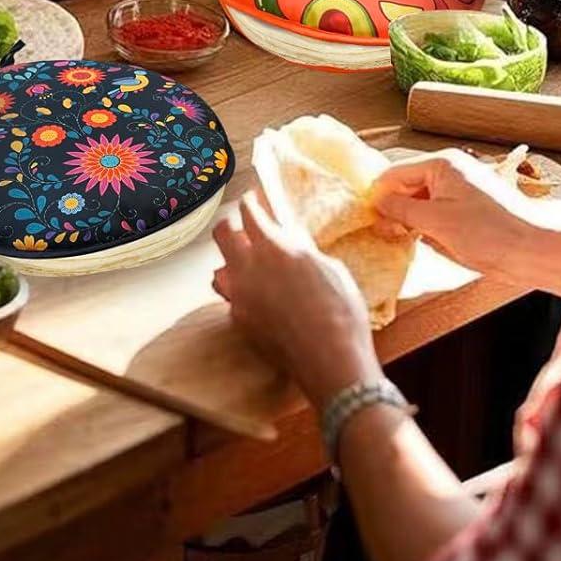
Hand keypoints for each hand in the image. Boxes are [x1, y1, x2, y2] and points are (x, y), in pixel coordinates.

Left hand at [212, 191, 380, 404]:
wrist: (330, 361)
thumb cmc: (340, 312)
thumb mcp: (330, 267)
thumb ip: (302, 249)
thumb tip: (290, 238)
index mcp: (273, 247)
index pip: (248, 212)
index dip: (251, 202)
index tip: (254, 200)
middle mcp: (248, 268)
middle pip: (222, 233)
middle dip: (231, 224)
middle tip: (246, 226)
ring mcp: (239, 296)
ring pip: (220, 268)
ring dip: (232, 261)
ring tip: (252, 265)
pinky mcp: (239, 320)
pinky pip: (231, 297)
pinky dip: (241, 291)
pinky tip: (260, 297)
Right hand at [370, 150, 539, 280]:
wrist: (537, 251)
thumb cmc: (490, 233)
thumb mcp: (435, 222)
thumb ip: (400, 210)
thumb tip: (377, 203)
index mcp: (441, 164)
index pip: (394, 174)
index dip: (379, 198)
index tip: (370, 221)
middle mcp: (451, 171)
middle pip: (408, 188)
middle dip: (400, 214)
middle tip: (394, 237)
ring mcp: (463, 189)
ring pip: (424, 205)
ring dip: (419, 226)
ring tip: (430, 243)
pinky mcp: (473, 209)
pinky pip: (441, 216)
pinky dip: (436, 231)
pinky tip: (445, 247)